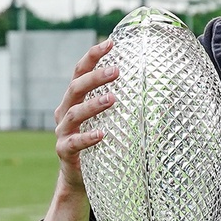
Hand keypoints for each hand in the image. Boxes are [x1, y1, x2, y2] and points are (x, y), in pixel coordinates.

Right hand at [53, 37, 119, 190]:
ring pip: (74, 113)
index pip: (80, 72)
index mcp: (74, 99)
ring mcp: (63, 131)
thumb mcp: (110, 121)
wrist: (79, 178)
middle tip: (117, 71)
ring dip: (93, 104)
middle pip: (76, 88)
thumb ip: (122, 106)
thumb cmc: (99, 144)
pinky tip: (102, 135)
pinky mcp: (64, 151)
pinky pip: (74, 142)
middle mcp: (65, 111)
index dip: (93, 56)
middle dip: (95, 77)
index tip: (110, 43)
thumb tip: (157, 89)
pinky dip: (87, 137)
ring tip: (113, 99)